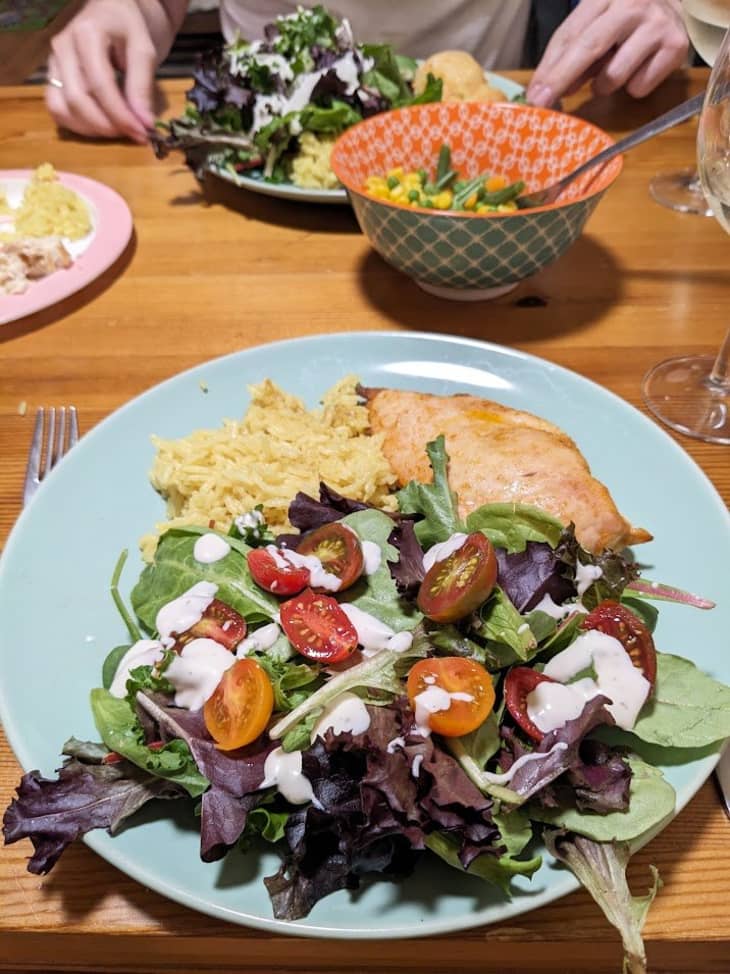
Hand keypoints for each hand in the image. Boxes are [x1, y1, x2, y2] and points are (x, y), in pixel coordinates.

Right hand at [45, 0, 159, 141]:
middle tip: (134, 134)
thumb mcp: (144, 51)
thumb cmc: (130, 28)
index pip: (99, 84)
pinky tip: (101, 127)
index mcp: (86, 34)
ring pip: (62, 108)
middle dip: (107, 125)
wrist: (114, 13)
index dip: (121, 115)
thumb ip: (142, 87)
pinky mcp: (52, 77)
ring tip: (119, 131)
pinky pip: (57, 109)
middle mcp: (62, 48)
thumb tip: (144, 124)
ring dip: (92, 129)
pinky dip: (78, 125)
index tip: (143, 133)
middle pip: (77, 100)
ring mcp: (53, 63)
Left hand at [527, 0, 688, 106]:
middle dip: (562, 79)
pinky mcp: (675, 47)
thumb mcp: (595, 27)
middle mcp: (632, 5)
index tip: (534, 95)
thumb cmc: (625, 22)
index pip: (570, 34)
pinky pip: (638, 87)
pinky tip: (639, 68)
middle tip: (542, 103)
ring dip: (604, 85)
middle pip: (590, 47)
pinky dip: (633, 86)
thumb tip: (548, 91)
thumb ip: (571, 54)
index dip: (550, 68)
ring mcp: (656, 24)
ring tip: (614, 69)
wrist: (675, 9)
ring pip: (614, 75)